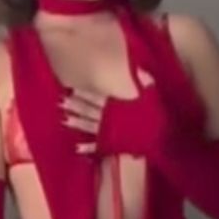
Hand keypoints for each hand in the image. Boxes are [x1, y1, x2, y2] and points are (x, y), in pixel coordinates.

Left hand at [61, 76, 175, 159]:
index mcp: (116, 105)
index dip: (83, 93)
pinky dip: (86, 148)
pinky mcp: (111, 144)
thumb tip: (139, 69)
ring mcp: (108, 132)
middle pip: (88, 110)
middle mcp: (108, 117)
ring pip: (88, 126)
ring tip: (64, 120)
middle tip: (60, 103)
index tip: (70, 89)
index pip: (96, 97)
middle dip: (74, 106)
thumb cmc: (155, 117)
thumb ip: (144, 82)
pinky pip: (97, 146)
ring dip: (76, 123)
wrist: (158, 139)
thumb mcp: (151, 97)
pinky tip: (76, 148)